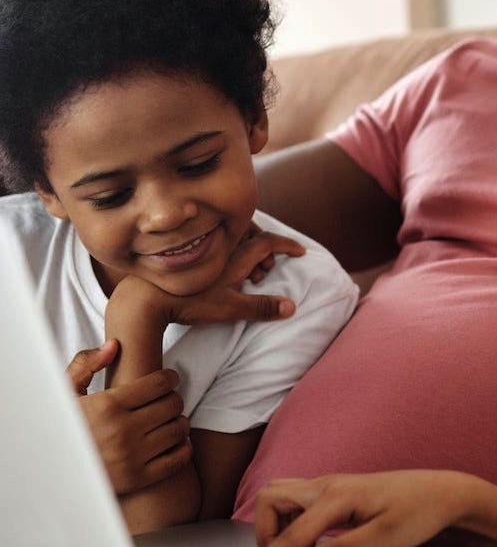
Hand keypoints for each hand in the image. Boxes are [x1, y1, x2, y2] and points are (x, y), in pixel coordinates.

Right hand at [68, 350, 191, 494]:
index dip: (169, 378)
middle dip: (174, 398)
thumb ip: (86, 365)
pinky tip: (175, 441)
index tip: (170, 379)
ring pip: (178, 430)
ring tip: (171, 419)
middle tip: (169, 399)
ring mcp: (132, 457)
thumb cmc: (63, 428)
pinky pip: (177, 459)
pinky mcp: (139, 479)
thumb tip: (114, 345)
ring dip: (180, 421)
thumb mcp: (65, 394)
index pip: (159, 383)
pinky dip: (183, 447)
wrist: (54, 475)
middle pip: (173, 405)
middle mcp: (123, 431)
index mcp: (107, 405)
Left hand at [109, 229, 306, 332]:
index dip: (287, 245)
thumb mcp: (230, 308)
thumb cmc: (190, 302)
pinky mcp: (189, 257)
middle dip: (269, 251)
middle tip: (270, 270)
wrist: (145, 298)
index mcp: (235, 255)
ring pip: (236, 242)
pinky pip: (220, 248)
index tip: (301, 252)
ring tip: (251, 275)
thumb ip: (261, 307)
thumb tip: (292, 306)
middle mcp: (222, 246)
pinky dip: (233, 256)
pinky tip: (226, 275)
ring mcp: (204, 249)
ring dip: (251, 255)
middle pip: (253, 237)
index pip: (268, 242)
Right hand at [235, 470, 473, 546]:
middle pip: (271, 497)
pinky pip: (299, 500)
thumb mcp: (384, 539)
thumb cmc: (418, 512)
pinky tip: (313, 541)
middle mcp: (329, 485)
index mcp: (337, 496)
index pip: (290, 534)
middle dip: (265, 530)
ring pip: (283, 495)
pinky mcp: (337, 492)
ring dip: (278, 523)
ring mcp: (332, 485)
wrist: (442, 493)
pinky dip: (293, 520)